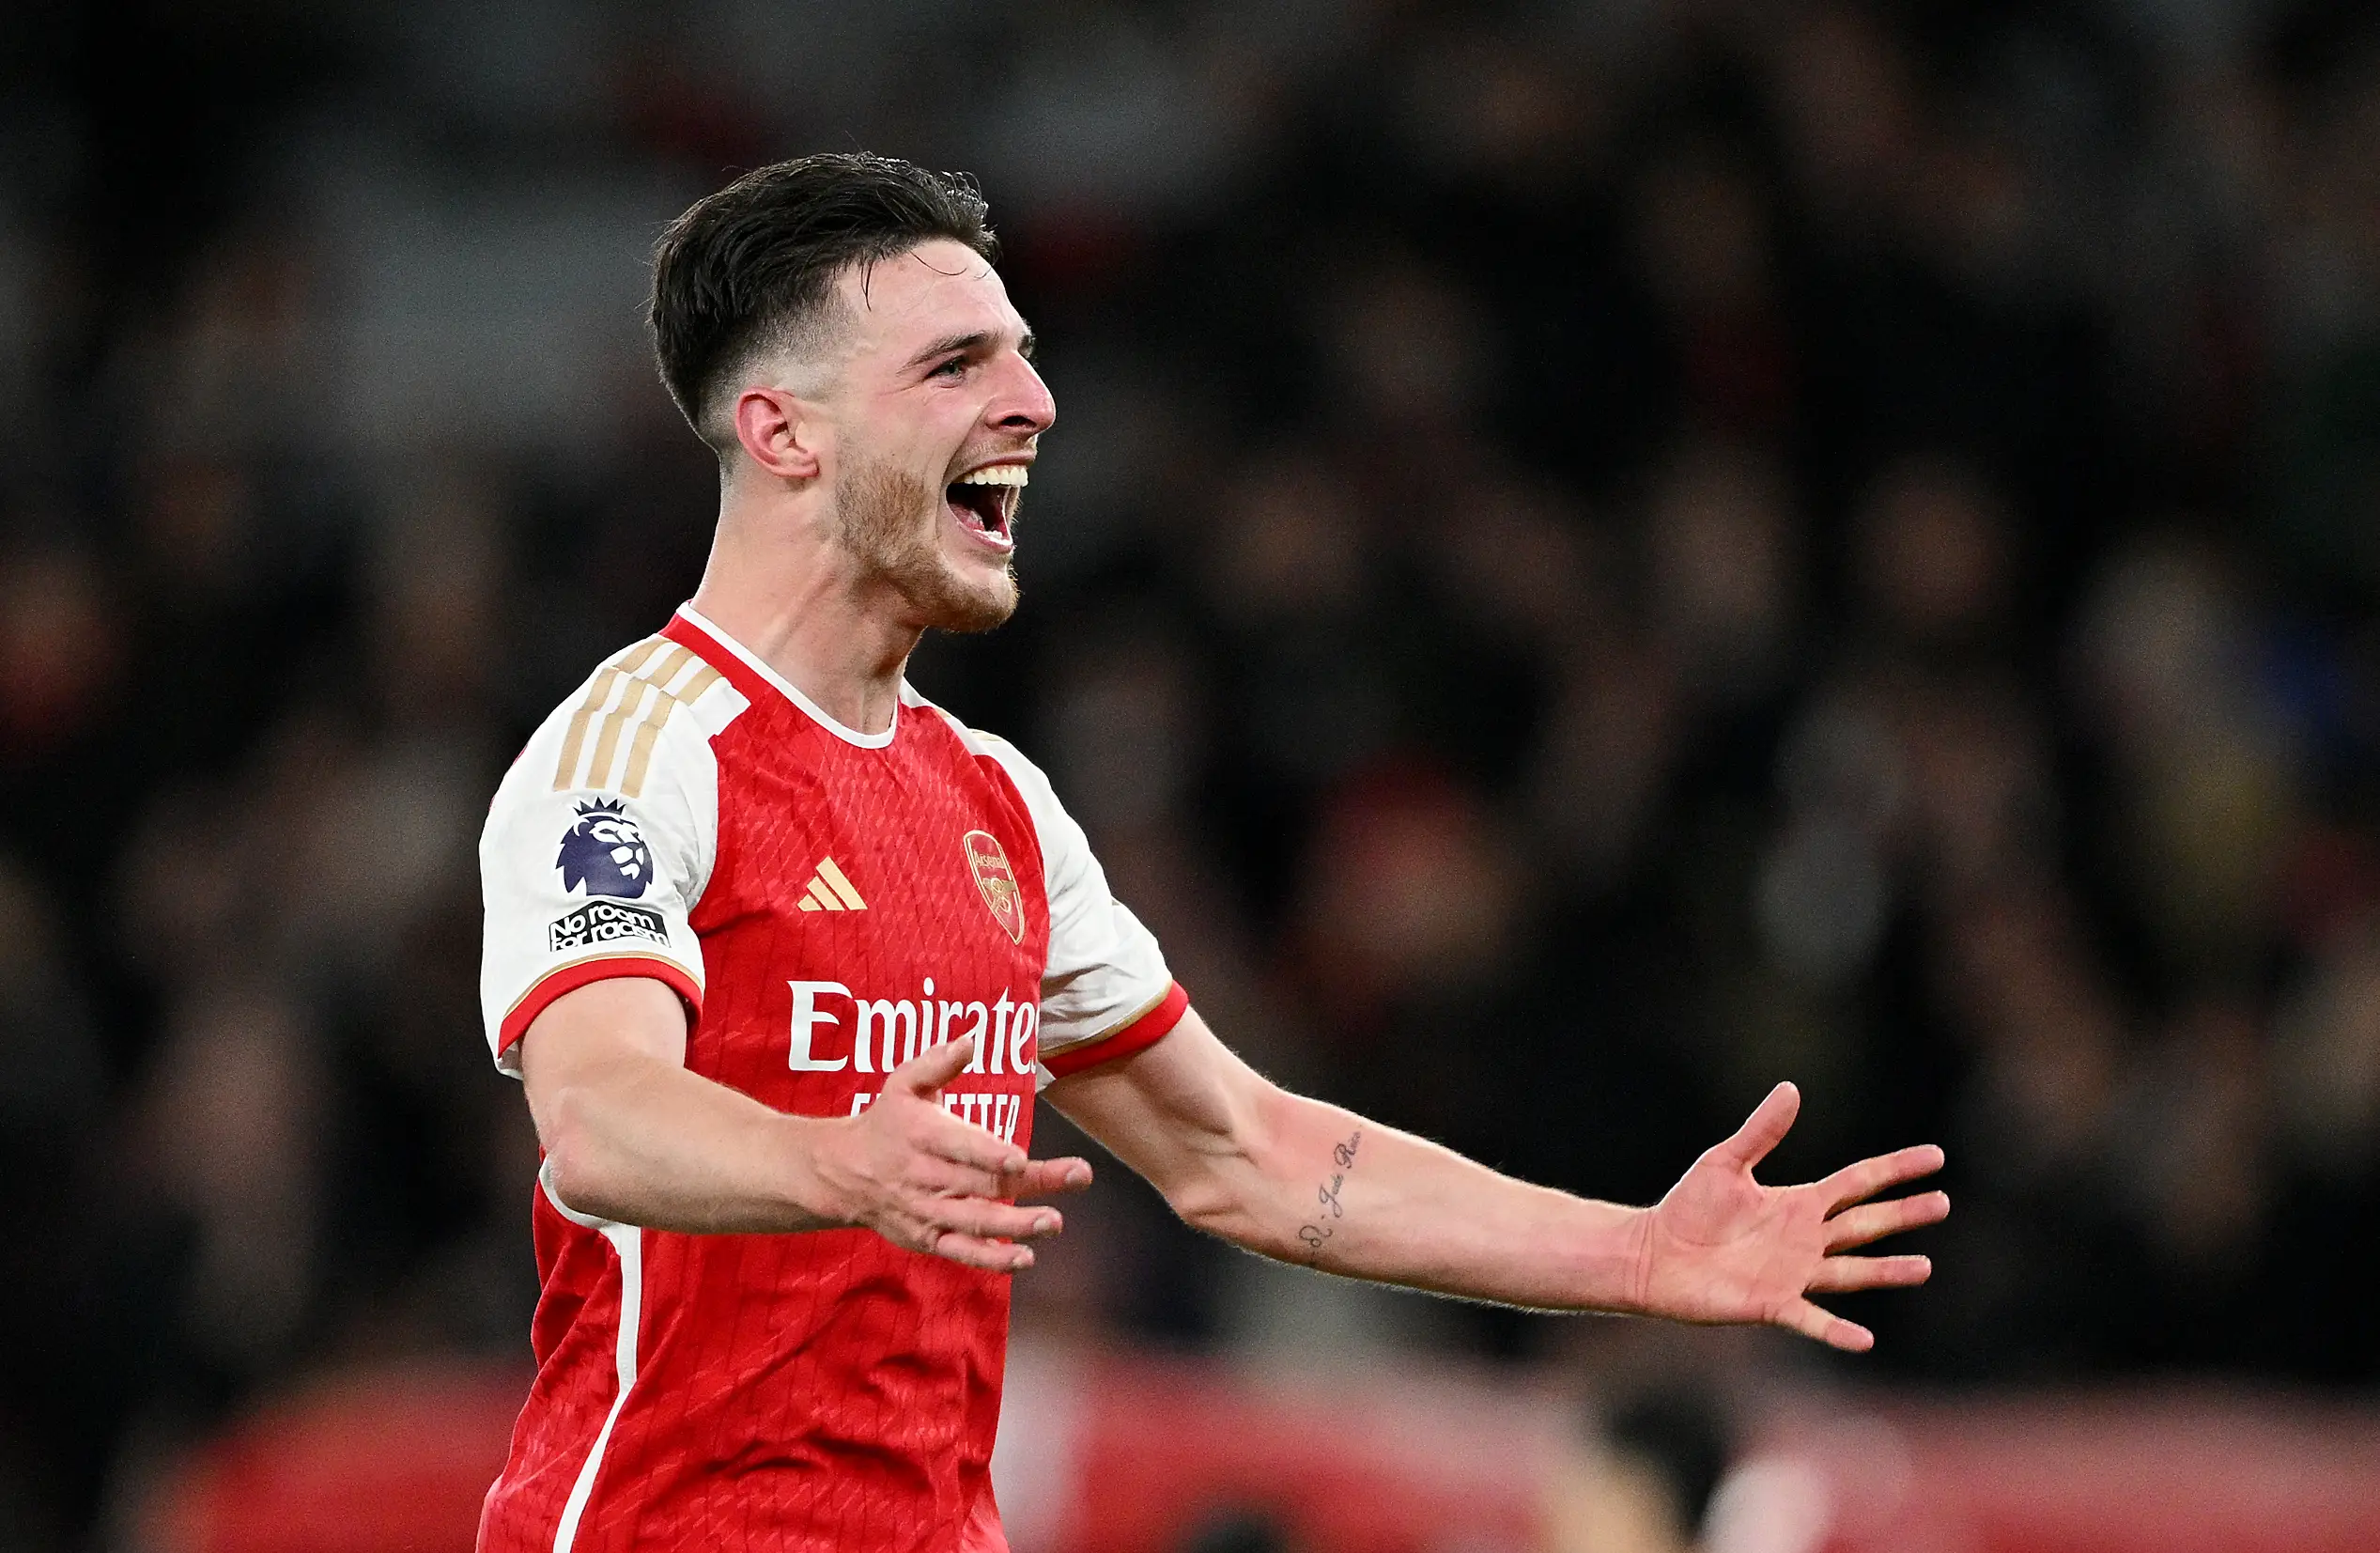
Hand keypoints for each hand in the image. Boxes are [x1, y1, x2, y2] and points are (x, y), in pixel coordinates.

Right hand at [808, 1036, 1092, 1272]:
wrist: (840, 1174)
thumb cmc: (884, 1123)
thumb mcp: (902, 1084)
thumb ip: (937, 1063)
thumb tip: (971, 1040)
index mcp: (923, 1135)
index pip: (960, 1146)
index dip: (989, 1154)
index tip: (1020, 1157)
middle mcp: (927, 1177)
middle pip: (983, 1183)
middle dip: (1033, 1181)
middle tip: (1078, 1176)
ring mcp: (929, 1212)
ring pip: (977, 1221)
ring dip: (1018, 1225)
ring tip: (1054, 1222)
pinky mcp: (929, 1239)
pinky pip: (962, 1252)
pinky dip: (992, 1259)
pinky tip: (1024, 1257)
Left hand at [1631, 1083, 1946, 1350]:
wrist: (1654, 1254)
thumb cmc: (1688, 1208)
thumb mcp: (1725, 1162)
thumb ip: (1761, 1131)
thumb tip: (1790, 1088)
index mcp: (1800, 1204)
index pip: (1859, 1183)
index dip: (1896, 1170)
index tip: (1935, 1157)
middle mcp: (1806, 1240)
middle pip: (1866, 1225)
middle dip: (1904, 1214)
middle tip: (1943, 1204)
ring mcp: (1794, 1274)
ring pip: (1852, 1272)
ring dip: (1886, 1271)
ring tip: (1924, 1267)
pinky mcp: (1772, 1304)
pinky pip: (1812, 1319)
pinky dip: (1837, 1331)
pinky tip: (1865, 1339)